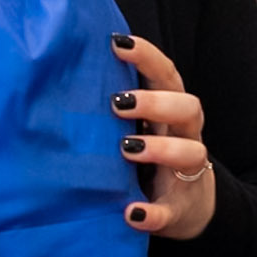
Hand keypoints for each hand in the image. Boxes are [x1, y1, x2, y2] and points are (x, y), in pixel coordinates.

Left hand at [111, 34, 216, 239]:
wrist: (186, 208)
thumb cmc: (149, 155)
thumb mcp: (138, 126)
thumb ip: (115, 105)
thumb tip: (64, 68)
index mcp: (171, 111)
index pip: (168, 76)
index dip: (147, 57)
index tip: (117, 43)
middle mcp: (185, 136)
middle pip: (188, 107)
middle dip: (156, 101)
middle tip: (118, 102)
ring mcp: (186, 174)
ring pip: (192, 153)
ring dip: (161, 148)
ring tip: (126, 148)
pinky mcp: (179, 210)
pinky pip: (170, 212)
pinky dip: (152, 213)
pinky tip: (130, 213)